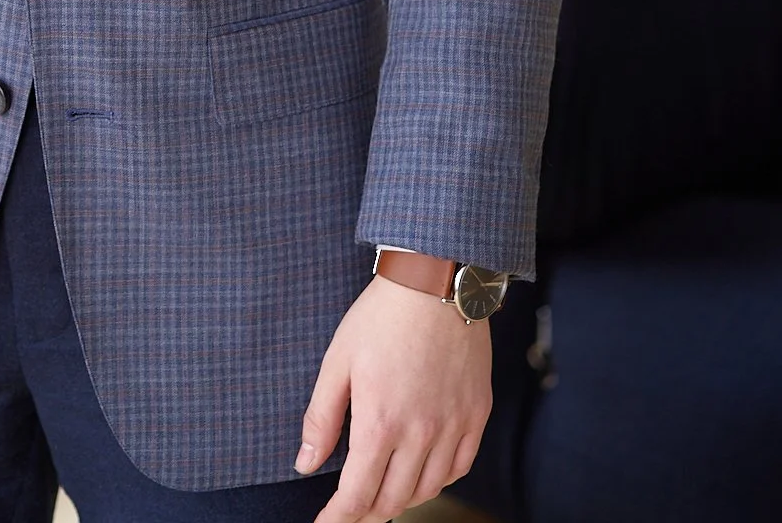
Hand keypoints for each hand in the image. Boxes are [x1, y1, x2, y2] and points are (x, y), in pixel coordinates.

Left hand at [296, 273, 491, 519]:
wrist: (435, 283)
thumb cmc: (381, 317)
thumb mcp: (338, 362)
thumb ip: (322, 418)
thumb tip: (305, 465)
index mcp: (380, 423)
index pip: (356, 495)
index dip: (338, 518)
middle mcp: (420, 434)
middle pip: (392, 500)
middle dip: (366, 511)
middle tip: (351, 507)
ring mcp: (453, 426)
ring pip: (427, 490)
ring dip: (401, 499)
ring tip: (383, 493)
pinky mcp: (476, 415)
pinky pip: (459, 468)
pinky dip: (438, 480)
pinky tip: (422, 473)